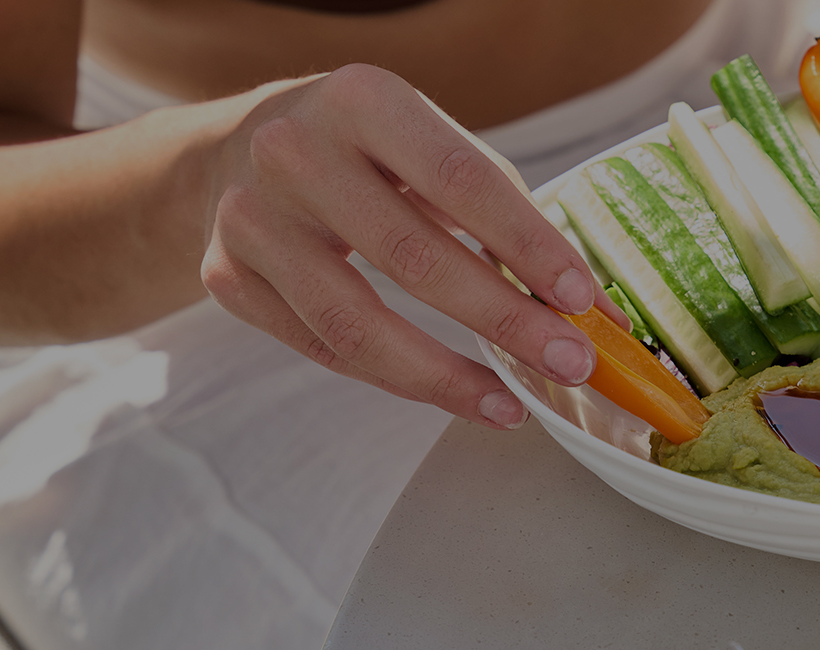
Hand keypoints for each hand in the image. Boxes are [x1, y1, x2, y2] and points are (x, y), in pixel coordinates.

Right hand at [199, 64, 598, 429]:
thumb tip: (593, 309)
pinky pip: (325, 348)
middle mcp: (294, 151)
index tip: (578, 298)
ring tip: (510, 403)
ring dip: (445, 375)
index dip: (526, 244)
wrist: (236, 152)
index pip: (461, 179)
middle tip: (569, 361)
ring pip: (355, 322)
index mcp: (362, 100)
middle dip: (502, 319)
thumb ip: (511, 217)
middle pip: (413, 257)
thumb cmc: (366, 152)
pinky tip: (455, 395)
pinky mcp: (227, 277)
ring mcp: (251, 218)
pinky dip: (398, 380)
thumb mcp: (433, 149)